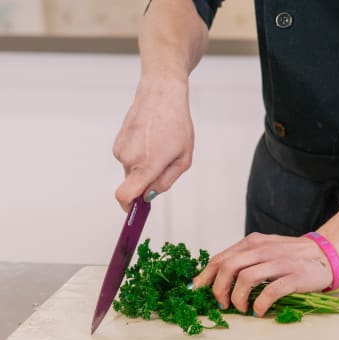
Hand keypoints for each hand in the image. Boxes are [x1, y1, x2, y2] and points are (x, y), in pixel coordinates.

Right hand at [113, 75, 193, 210]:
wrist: (161, 93)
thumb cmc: (177, 124)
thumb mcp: (183, 159)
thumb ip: (165, 182)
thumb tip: (149, 196)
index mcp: (146, 165)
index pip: (125, 196)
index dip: (128, 207)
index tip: (134, 210)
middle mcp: (129, 158)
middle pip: (133, 185)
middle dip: (145, 182)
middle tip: (163, 163)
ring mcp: (121, 149)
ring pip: (130, 171)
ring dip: (143, 166)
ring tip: (157, 145)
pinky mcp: (117, 141)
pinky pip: (128, 158)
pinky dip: (138, 155)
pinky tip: (149, 138)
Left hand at [193, 233, 332, 315]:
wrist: (325, 252)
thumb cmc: (290, 256)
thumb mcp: (263, 250)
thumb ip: (242, 260)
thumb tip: (214, 278)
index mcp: (252, 243)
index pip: (220, 258)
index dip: (205, 276)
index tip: (197, 291)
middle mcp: (263, 249)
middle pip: (228, 267)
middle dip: (219, 289)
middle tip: (222, 304)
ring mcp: (279, 262)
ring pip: (246, 279)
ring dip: (238, 299)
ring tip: (242, 308)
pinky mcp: (294, 276)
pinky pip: (270, 291)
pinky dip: (259, 304)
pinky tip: (258, 311)